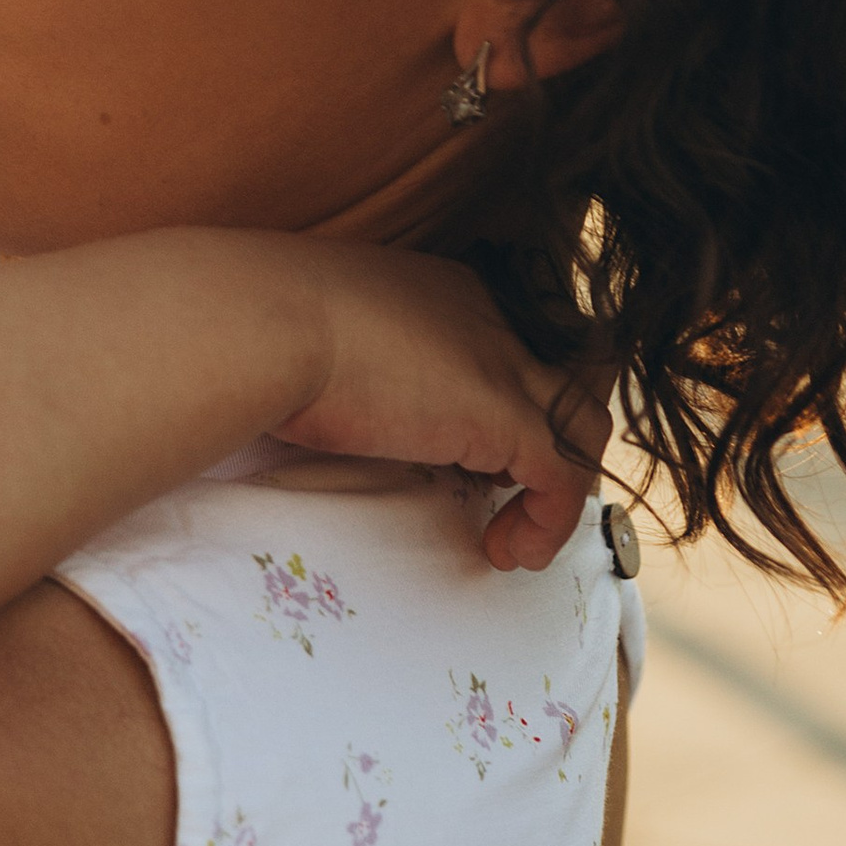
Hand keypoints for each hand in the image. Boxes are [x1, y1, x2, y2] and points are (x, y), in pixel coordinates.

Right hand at [269, 245, 610, 569]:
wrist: (262, 323)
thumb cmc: (263, 326)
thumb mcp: (322, 333)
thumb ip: (354, 360)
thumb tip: (339, 400)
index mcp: (450, 293)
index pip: (516, 350)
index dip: (511, 408)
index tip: (474, 461)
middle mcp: (490, 320)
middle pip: (571, 378)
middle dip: (557, 440)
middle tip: (512, 493)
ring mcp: (502, 365)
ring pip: (583, 425)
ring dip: (560, 490)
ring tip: (514, 536)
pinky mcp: (501, 416)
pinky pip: (561, 479)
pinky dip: (550, 523)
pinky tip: (510, 552)